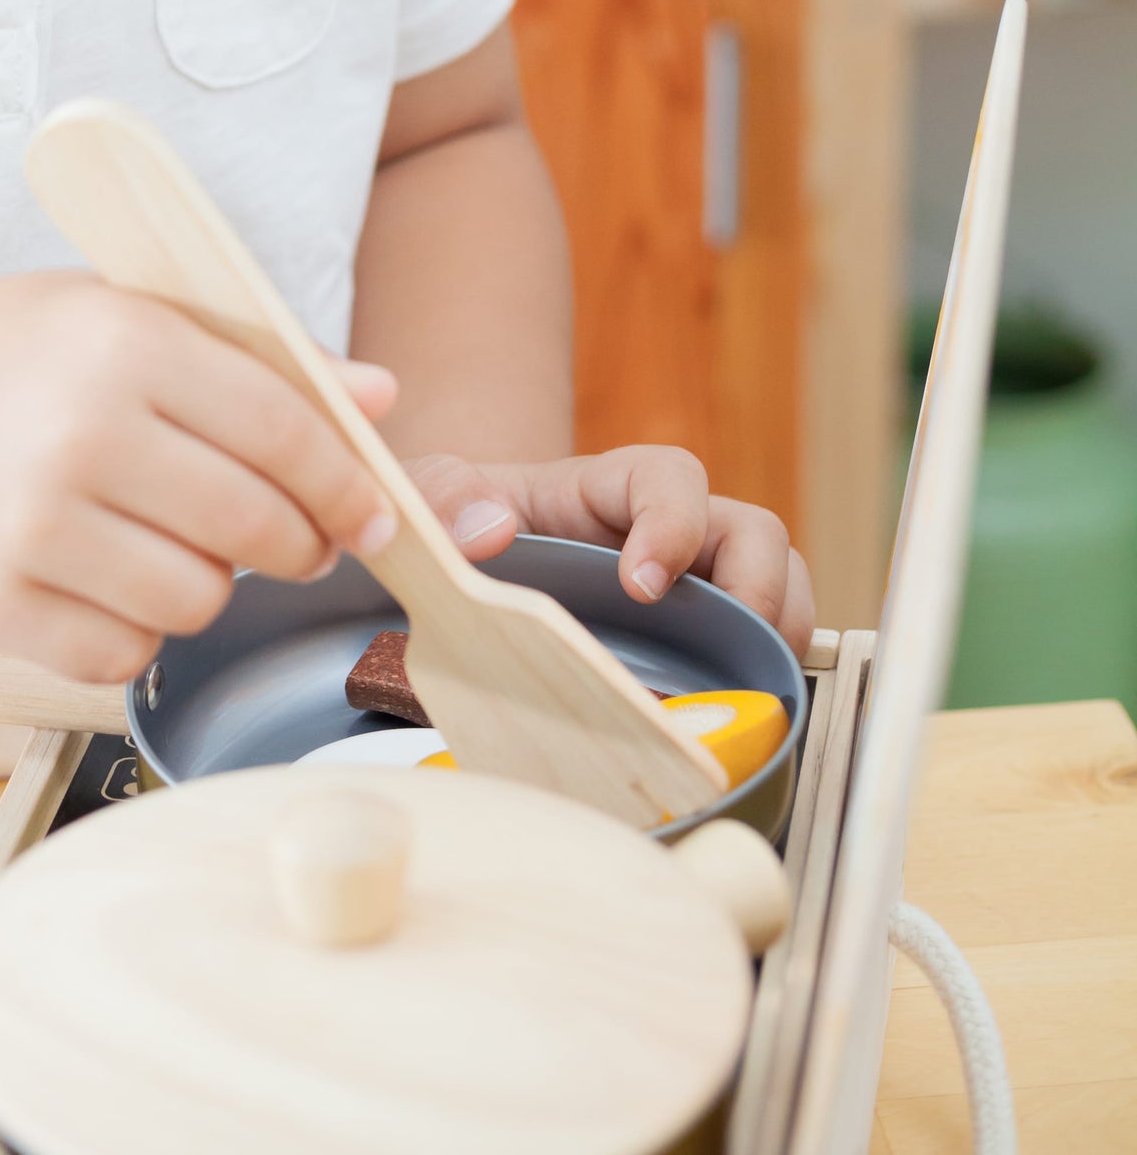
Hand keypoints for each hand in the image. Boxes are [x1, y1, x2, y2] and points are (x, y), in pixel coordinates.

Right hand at [0, 273, 400, 682]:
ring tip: (176, 544)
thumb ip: (262, 357)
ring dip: (210, 586)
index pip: (284, 432)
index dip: (346, 485)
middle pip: (253, 528)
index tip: (372, 516)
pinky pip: (123, 654)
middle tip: (300, 542)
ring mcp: (30, 525)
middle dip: (301, 545)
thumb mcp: (135, 314)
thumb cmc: (21, 350)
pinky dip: (138, 630)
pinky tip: (113, 579)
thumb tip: (382, 400)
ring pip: (197, 602)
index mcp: (125, 342)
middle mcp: (78, 432)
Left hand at [406, 448, 815, 655]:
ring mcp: (685, 591)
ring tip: (749, 695)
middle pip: (753, 533)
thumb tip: (490, 529)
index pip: (670, 477)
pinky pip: (751, 658)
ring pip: (776, 594)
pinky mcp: (690, 648)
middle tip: (731, 647)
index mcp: (602, 491)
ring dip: (775, 641)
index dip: (675, 521)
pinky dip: (755, 688)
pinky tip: (724, 729)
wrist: (454, 573)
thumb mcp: (430, 492)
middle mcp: (661, 534)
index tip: (642, 584)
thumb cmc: (456, 522)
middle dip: (761, 586)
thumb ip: (444, 494)